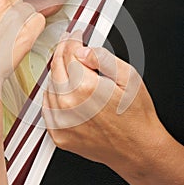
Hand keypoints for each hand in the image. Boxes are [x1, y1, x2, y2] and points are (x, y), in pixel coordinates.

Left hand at [43, 31, 165, 173]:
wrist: (137, 149)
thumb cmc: (136, 116)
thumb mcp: (129, 77)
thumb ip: (103, 58)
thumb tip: (82, 51)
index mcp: (85, 88)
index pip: (68, 54)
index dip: (72, 40)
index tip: (75, 36)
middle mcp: (68, 105)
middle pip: (55, 67)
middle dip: (62, 52)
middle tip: (69, 44)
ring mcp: (62, 122)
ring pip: (49, 86)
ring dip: (57, 73)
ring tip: (70, 66)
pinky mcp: (59, 134)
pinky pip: (47, 108)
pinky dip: (52, 95)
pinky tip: (64, 90)